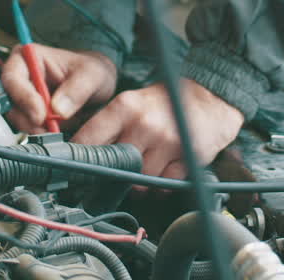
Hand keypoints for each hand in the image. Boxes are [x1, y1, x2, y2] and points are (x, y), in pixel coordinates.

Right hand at [2, 45, 117, 132]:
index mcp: (29, 57)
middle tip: (51, 130)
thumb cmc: (92, 73)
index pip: (13, 77)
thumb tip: (58, 109)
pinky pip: (28, 130)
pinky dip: (41, 135)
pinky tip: (56, 135)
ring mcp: (24, 99)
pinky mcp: (29, 117)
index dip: (23, 97)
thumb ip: (78, 89)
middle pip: (11, 103)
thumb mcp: (92, 75)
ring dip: (36, 130)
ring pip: (18, 120)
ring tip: (58, 132)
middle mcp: (21, 78)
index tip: (41, 115)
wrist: (99, 89)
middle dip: (30, 120)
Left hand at [72, 80, 243, 178]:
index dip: (79, 159)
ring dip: (141, 179)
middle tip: (120, 167)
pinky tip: (167, 164)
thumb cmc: (165, 104)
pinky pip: (164, 184)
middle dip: (115, 171)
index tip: (73, 169)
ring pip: (139, 181)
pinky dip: (163, 181)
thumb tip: (82, 157)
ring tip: (150, 160)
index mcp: (124, 107)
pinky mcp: (186, 158)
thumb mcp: (132, 104)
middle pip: (114, 166)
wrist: (210, 99)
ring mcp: (166, 142)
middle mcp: (144, 124)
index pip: (89, 140)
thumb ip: (109, 127)